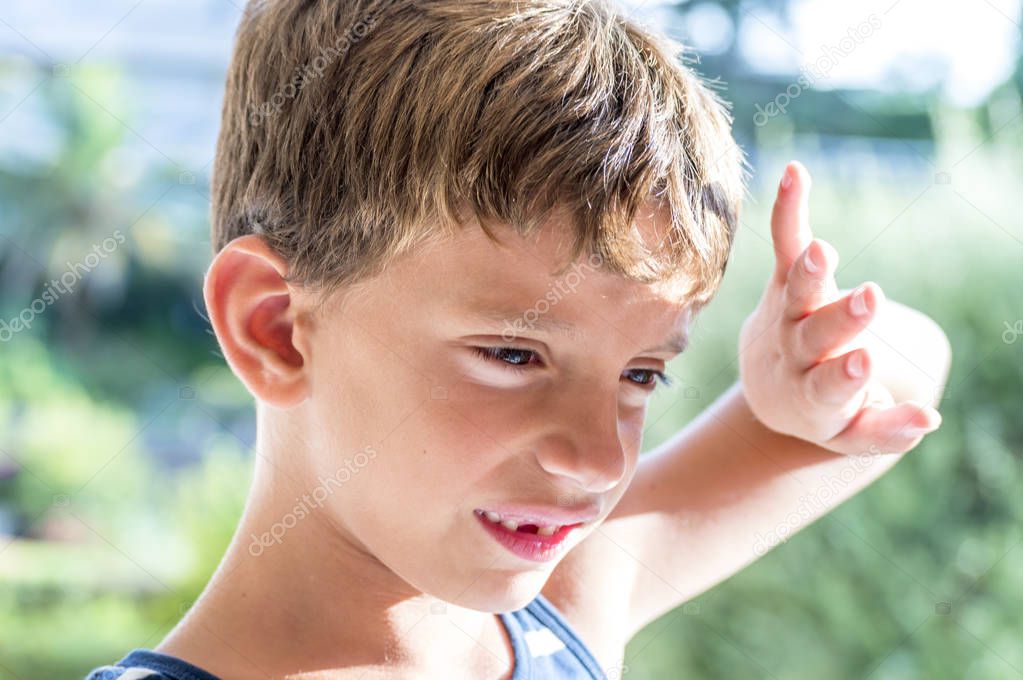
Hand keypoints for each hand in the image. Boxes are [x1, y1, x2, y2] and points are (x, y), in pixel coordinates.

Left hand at [738, 161, 941, 455]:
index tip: (863, 361)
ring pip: (794, 292)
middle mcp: (792, 352)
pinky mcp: (782, 281)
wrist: (768, 388)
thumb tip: (929, 417)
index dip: (844, 375)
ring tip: (821, 249)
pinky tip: (796, 172)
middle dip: (839, 318)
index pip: (826, 387)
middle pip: (812, 335)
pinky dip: (790, 210)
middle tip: (866, 298)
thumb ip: (887, 429)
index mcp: (811, 396)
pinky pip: (784, 243)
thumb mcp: (850, 433)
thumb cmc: (823, 411)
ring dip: (810, 271)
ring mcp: (784, 314)